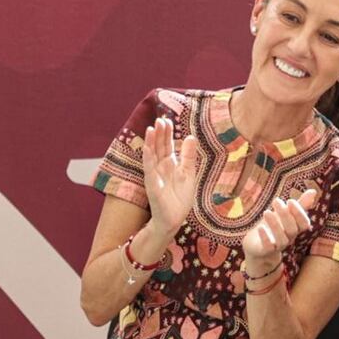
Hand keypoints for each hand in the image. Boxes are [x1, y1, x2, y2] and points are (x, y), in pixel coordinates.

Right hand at [142, 117, 197, 236]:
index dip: (167, 134)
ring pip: (152, 156)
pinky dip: (148, 159)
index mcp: (169, 165)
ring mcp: (155, 176)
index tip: (168, 120)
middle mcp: (160, 168)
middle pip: (159, 147)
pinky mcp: (152, 185)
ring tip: (152, 128)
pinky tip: (147, 148)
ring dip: (151, 142)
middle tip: (161, 119)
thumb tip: (191, 136)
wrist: (174, 219)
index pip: (167, 145)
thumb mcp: (188, 174)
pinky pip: (149, 170)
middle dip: (160, 134)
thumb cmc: (179, 198)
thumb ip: (188, 156)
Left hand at [242, 190, 318, 273]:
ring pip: (282, 239)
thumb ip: (300, 205)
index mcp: (295, 228)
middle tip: (276, 200)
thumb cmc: (274, 227)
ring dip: (275, 225)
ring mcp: (278, 245)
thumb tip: (313, 191)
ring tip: (266, 212)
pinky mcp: (266, 251)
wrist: (258, 246)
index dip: (299, 213)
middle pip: (292, 229)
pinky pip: (268, 247)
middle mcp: (289, 238)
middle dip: (285, 215)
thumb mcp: (286, 214)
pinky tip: (260, 227)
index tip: (290, 200)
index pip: (304, 223)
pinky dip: (265, 237)